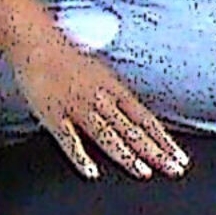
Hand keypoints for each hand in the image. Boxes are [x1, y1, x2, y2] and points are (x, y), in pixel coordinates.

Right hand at [8, 32, 188, 181]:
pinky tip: (91, 172)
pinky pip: (69, 139)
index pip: (145, 119)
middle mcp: (101, 99)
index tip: (178, 156)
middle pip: (133, 130)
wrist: (37, 43)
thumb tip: (133, 113)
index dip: (163, 139)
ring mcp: (78, 108)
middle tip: (174, 168)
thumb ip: (116, 95)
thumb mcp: (101, 73)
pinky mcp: (54, 116)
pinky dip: (80, 156)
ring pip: (107, 135)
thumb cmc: (67, 56)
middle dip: (155, 151)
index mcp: (114, 89)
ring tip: (143, 172)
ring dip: (127, 155)